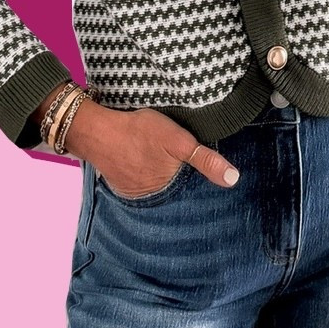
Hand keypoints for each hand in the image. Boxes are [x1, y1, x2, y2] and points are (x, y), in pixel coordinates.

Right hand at [46, 93, 239, 197]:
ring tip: (159, 158)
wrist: (95, 130)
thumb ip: (205, 160)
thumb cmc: (138, 131)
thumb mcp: (178, 140)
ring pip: (157, 186)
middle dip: (180, 178)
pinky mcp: (121, 184)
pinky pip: (140, 182)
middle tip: (174, 158)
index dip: (197, 177)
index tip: (197, 167)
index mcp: (169, 188)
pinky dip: (144, 173)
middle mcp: (152, 196)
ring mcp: (135, 191)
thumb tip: (233, 179)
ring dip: (161, 176)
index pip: (192, 187)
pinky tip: (143, 160)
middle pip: (175, 188)